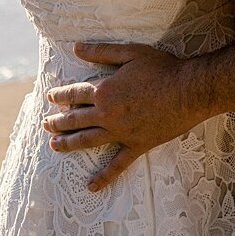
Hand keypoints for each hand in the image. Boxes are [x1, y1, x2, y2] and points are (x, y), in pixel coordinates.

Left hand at [42, 43, 206, 192]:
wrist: (189, 91)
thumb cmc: (161, 68)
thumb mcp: (130, 52)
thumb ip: (102, 52)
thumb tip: (76, 48)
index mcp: (104, 91)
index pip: (74, 94)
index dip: (60, 95)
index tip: (50, 97)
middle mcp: (107, 114)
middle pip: (75, 119)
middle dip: (57, 122)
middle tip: (45, 124)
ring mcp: (121, 133)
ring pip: (87, 141)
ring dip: (67, 144)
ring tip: (54, 146)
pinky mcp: (136, 145)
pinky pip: (117, 165)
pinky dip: (103, 177)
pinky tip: (90, 187)